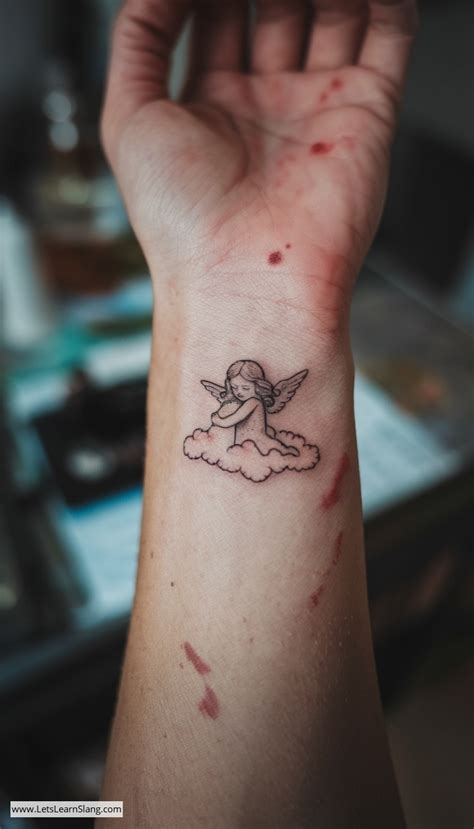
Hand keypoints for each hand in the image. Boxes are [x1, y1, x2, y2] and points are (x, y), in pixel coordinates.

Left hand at [102, 0, 416, 332]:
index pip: (215, 18)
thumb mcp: (128, 116)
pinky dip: (385, 1)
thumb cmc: (181, 220)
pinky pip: (388, 38)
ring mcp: (318, 109)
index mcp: (210, 107)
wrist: (246, 280)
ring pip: (332, 14)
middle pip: (275, 9)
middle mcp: (266, 107)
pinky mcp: (367, 116)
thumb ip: (138, 38)